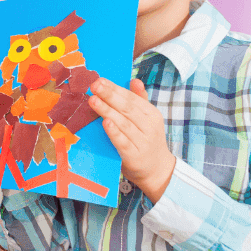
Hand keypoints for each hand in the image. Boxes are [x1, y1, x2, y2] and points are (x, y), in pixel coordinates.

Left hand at [89, 78, 175, 201]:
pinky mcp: (134, 156)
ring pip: (124, 124)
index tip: (100, 80)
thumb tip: (134, 80)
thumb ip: (139, 100)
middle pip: (127, 108)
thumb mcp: (147, 119)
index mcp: (152, 114)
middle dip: (110, 95)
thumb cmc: (146, 140)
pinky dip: (114, 132)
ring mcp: (143, 142)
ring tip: (93, 100)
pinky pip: (123, 142)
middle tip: (94, 85)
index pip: (132, 98)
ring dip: (107, 111)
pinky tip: (105, 122)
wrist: (157, 170)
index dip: (115, 89)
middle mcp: (149, 127)